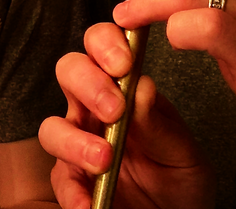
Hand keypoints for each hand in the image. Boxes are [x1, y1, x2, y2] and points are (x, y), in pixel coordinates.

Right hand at [39, 23, 213, 208]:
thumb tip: (140, 87)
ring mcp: (78, 144)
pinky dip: (71, 192)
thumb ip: (161, 124)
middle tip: (114, 107)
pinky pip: (59, 180)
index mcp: (124, 88)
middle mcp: (94, 109)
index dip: (106, 44)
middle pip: (70, 71)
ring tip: (104, 159)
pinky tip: (88, 202)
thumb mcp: (183, 151)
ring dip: (74, 141)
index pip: (103, 46)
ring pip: (52, 126)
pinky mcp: (72, 182)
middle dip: (88, 82)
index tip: (124, 62)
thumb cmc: (180, 179)